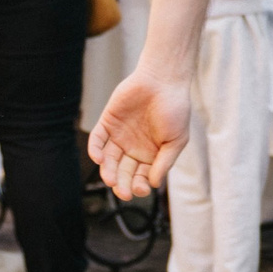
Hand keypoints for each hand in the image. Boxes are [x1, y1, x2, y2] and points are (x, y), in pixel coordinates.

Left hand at [88, 70, 191, 198]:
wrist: (164, 80)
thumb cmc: (175, 109)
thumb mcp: (177, 140)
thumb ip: (165, 162)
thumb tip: (154, 184)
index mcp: (151, 153)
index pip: (141, 176)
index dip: (139, 185)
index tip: (140, 189)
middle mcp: (133, 147)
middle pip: (123, 171)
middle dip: (123, 183)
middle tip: (123, 191)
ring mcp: (119, 135)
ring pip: (109, 159)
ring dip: (108, 171)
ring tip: (111, 180)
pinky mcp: (108, 122)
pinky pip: (98, 139)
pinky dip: (95, 150)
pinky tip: (98, 159)